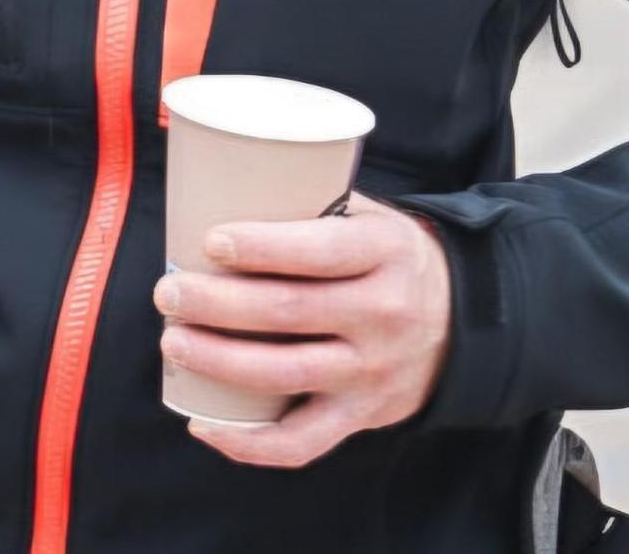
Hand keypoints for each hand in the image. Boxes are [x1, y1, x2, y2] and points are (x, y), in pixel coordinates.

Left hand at [154, 192, 451, 468]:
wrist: (460, 323)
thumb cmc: (388, 258)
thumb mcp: (371, 217)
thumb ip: (313, 204)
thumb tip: (223, 185)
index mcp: (384, 254)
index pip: (320, 252)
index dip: (262, 248)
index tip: (210, 240)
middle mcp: (382, 315)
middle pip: (289, 312)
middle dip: (218, 303)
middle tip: (169, 291)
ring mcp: (371, 373)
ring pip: (286, 375)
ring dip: (220, 361)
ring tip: (174, 341)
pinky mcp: (360, 417)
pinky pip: (302, 442)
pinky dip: (248, 442)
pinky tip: (203, 423)